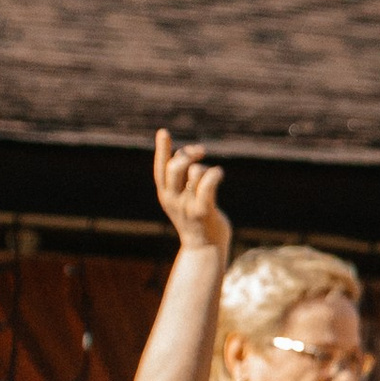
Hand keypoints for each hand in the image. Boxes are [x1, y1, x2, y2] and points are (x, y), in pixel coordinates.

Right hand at [152, 128, 229, 258]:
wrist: (204, 248)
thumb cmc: (196, 218)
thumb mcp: (183, 198)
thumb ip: (183, 179)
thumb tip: (190, 154)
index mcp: (165, 194)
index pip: (160, 168)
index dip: (162, 150)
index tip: (163, 132)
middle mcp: (173, 199)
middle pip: (175, 166)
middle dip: (188, 154)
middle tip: (201, 152)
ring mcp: (187, 206)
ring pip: (194, 173)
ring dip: (205, 167)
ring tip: (212, 175)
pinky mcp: (203, 212)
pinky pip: (208, 185)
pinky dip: (214, 174)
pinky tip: (220, 173)